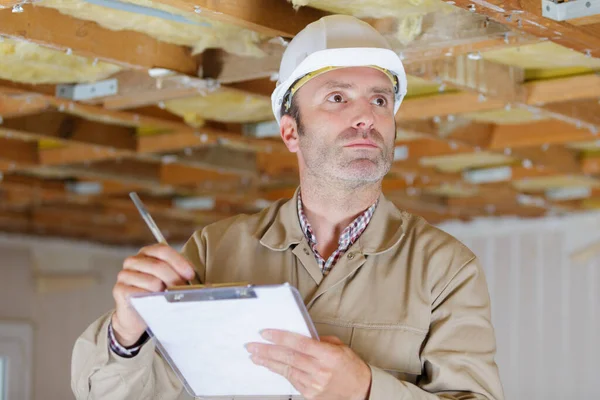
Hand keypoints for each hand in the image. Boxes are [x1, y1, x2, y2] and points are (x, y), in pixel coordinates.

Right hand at [111, 244, 195, 345]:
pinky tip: (154, 303)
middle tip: (183, 290)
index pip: (163, 250)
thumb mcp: (168, 280)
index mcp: (146, 253)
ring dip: (164, 292)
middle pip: (159, 265)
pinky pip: (141, 293)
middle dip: (175, 279)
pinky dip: (152, 300)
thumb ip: (178, 273)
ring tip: (168, 299)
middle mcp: (132, 261)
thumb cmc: (155, 295)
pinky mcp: (119, 290)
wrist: (135, 316)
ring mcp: (124, 275)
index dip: (179, 262)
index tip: (190, 275)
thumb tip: (192, 275)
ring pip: (152, 281)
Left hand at [246, 330, 371, 399]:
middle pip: (288, 357)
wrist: (361, 390)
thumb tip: (299, 335)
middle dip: (267, 350)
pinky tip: (271, 366)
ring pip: (286, 370)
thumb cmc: (350, 366)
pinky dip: (280, 372)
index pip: (298, 343)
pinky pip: (292, 381)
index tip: (265, 333)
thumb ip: (319, 341)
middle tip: (252, 346)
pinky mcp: (310, 395)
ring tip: (255, 356)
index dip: (279, 337)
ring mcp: (314, 384)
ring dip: (268, 362)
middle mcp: (320, 370)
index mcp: (327, 354)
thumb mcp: (339, 346)